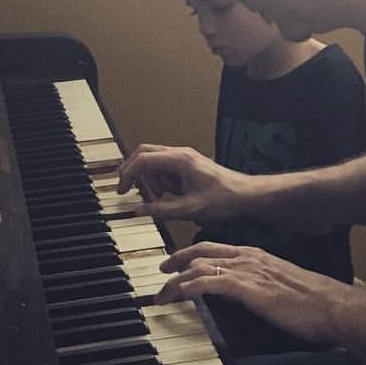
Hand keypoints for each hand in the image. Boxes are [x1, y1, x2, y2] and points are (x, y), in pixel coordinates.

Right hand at [115, 144, 246, 223]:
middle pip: (145, 154)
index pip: (143, 160)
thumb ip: (161, 210)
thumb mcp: (189, 209)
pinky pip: (165, 168)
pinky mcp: (188, 165)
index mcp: (180, 160)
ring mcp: (185, 158)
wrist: (245, 195)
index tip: (121, 189)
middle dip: (133, 171)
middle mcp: (181, 154)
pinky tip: (171, 196)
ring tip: (159, 198)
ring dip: (150, 180)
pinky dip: (161, 181)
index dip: (128, 174)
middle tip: (125, 188)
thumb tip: (139, 210)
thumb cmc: (224, 198)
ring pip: (154, 162)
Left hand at [153, 241, 353, 347]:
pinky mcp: (249, 288)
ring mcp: (248, 271)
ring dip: (177, 280)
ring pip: (201, 267)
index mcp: (257, 256)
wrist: (333, 306)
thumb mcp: (281, 288)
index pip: (215, 249)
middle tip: (161, 273)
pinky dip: (191, 287)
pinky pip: (211, 283)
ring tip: (162, 293)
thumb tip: (246, 295)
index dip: (191, 255)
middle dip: (176, 261)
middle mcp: (249, 258)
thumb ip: (260, 286)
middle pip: (201, 252)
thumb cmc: (314, 303)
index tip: (176, 264)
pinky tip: (180, 294)